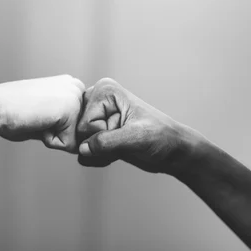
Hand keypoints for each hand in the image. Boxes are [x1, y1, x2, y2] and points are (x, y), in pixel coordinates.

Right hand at [0, 75, 84, 152]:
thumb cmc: (12, 112)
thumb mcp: (46, 114)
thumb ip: (65, 123)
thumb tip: (81, 144)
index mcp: (71, 85)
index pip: (79, 124)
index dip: (57, 129)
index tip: (38, 114)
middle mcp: (77, 87)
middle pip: (80, 132)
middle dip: (59, 134)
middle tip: (37, 117)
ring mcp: (75, 97)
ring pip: (76, 139)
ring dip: (55, 137)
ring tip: (37, 119)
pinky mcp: (71, 109)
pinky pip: (69, 144)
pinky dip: (50, 141)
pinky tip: (37, 122)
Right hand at [77, 78, 201, 172]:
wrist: (172, 151)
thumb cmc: (161, 136)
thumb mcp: (136, 138)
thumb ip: (107, 142)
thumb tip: (82, 149)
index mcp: (106, 91)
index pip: (85, 123)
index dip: (103, 134)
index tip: (124, 132)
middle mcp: (97, 101)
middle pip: (78, 133)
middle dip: (98, 145)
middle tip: (122, 142)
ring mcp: (96, 118)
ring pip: (79, 144)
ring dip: (99, 154)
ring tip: (121, 147)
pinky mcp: (98, 133)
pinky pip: (84, 153)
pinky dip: (99, 159)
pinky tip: (116, 153)